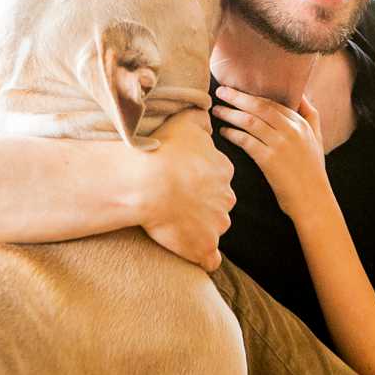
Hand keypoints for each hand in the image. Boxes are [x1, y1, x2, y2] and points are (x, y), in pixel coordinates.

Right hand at [139, 108, 235, 270]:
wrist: (148, 182)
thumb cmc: (163, 150)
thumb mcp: (184, 122)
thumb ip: (200, 118)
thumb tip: (207, 115)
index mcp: (223, 171)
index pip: (219, 178)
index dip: (201, 180)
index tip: (182, 180)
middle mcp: (226, 198)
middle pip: (220, 203)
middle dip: (205, 204)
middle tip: (177, 201)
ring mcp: (217, 224)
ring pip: (215, 228)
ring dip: (201, 228)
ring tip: (176, 224)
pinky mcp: (204, 247)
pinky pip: (210, 259)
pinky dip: (203, 258)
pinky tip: (192, 254)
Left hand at [211, 86, 330, 221]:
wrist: (313, 200)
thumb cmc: (312, 170)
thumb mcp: (317, 138)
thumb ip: (310, 115)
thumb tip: (300, 93)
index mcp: (301, 124)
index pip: (272, 102)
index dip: (252, 95)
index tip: (236, 90)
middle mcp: (291, 130)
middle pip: (259, 106)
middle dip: (237, 97)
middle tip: (221, 91)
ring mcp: (280, 145)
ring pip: (250, 121)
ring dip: (230, 113)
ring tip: (217, 110)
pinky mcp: (269, 160)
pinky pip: (246, 141)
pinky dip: (232, 134)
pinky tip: (224, 132)